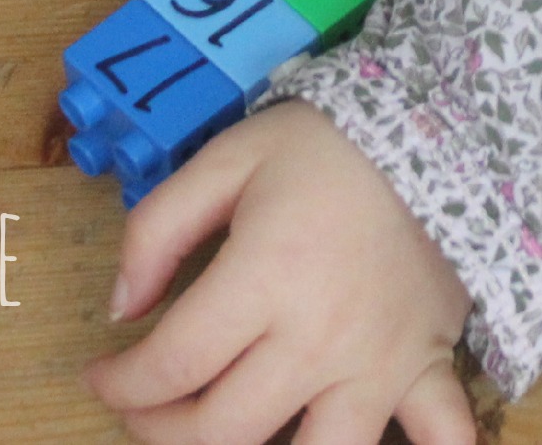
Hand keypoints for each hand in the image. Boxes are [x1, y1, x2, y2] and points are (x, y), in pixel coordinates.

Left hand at [82, 102, 475, 444]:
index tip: (100, 375)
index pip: (171, 365)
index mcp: (266, 278)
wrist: (441, 127)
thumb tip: (120, 308)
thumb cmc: (329, 143)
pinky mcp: (427, 365)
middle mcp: (320, 338)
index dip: (119, 384)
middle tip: (142, 406)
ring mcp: (380, 363)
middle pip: (223, 429)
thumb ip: (157, 229)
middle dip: (160, 429)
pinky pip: (438, 432)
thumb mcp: (228, 157)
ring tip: (221, 432)